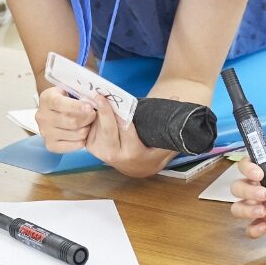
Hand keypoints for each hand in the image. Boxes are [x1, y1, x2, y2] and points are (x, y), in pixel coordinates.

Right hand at [34, 84, 94, 151]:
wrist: (54, 111)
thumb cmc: (66, 99)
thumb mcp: (69, 89)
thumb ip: (79, 92)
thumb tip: (96, 97)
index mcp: (46, 99)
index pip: (60, 103)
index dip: (76, 107)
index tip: (89, 107)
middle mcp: (42, 116)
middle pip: (71, 121)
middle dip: (87, 118)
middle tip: (93, 115)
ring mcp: (45, 132)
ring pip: (74, 134)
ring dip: (86, 129)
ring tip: (87, 124)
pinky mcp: (50, 145)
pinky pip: (71, 146)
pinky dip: (81, 141)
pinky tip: (82, 135)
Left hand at [34, 88, 166, 176]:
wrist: (136, 168)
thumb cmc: (152, 151)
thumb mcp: (163, 141)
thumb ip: (170, 122)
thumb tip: (175, 98)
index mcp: (132, 153)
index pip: (127, 131)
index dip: (122, 117)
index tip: (119, 104)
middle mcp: (114, 155)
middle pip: (108, 130)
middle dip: (104, 112)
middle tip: (100, 96)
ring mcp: (101, 152)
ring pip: (97, 127)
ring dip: (96, 112)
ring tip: (96, 96)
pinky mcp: (91, 147)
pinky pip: (89, 128)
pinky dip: (90, 117)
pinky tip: (91, 105)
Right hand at [230, 156, 265, 237]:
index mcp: (263, 170)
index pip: (245, 165)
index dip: (247, 169)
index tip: (258, 175)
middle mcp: (256, 187)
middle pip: (237, 188)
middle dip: (247, 191)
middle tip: (263, 194)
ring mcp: (258, 205)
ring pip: (238, 208)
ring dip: (247, 210)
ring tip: (263, 212)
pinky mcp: (264, 222)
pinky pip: (251, 227)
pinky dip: (254, 229)